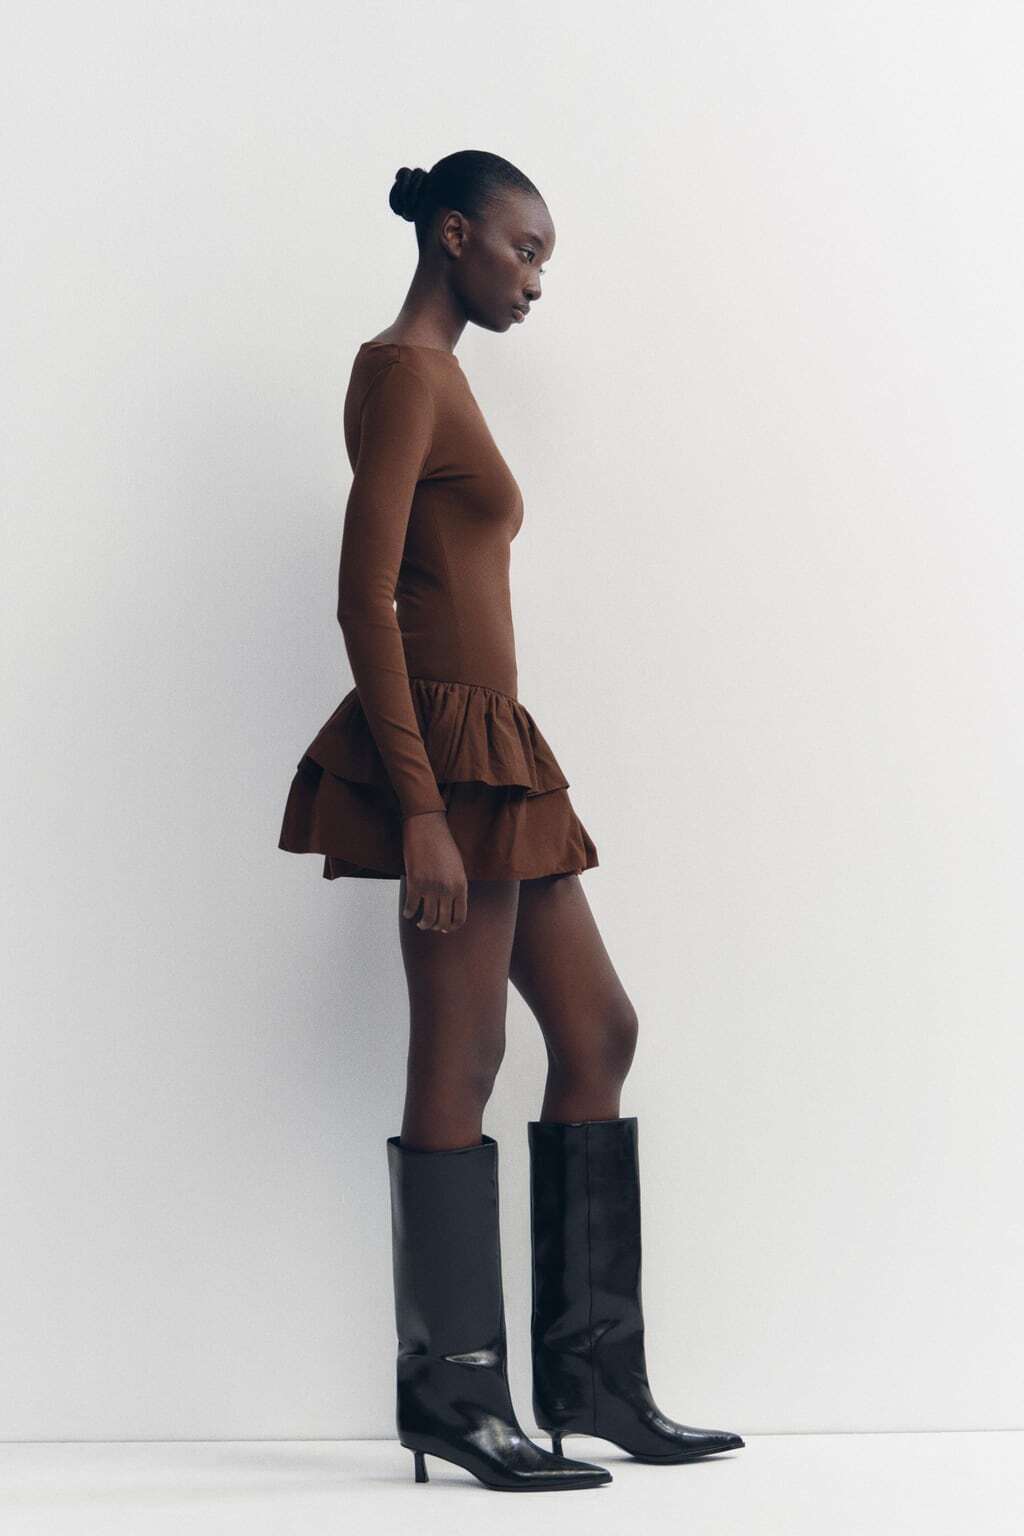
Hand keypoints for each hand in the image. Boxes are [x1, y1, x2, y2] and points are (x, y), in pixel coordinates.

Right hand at [401, 811, 468, 932]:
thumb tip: (450, 906)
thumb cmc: (443, 846)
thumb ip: (456, 886)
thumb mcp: (457, 867)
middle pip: (442, 921)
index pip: (459, 917)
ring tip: (421, 923)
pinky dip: (408, 912)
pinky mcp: (414, 882)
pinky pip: (411, 906)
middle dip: (436, 927)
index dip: (452, 927)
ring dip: (423, 924)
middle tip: (431, 925)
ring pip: (427, 918)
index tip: (445, 928)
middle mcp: (447, 889)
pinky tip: (407, 912)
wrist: (428, 827)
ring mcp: (431, 887)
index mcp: (461, 886)